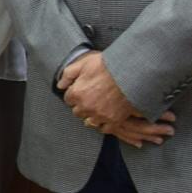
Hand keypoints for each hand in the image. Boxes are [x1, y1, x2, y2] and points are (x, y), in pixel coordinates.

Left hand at [57, 50, 175, 147]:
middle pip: (77, 112)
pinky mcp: (113, 120)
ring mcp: (100, 115)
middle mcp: (86, 107)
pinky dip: (104, 124)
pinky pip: (104, 129)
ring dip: (91, 116)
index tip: (81, 90)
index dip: (75, 94)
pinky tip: (106, 116)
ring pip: (89, 122)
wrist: (131, 73)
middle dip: (82, 105)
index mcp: (77, 93)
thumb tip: (60, 85)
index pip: (68, 99)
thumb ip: (68, 74)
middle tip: (91, 98)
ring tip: (98, 107)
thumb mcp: (84, 63)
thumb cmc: (107, 66)